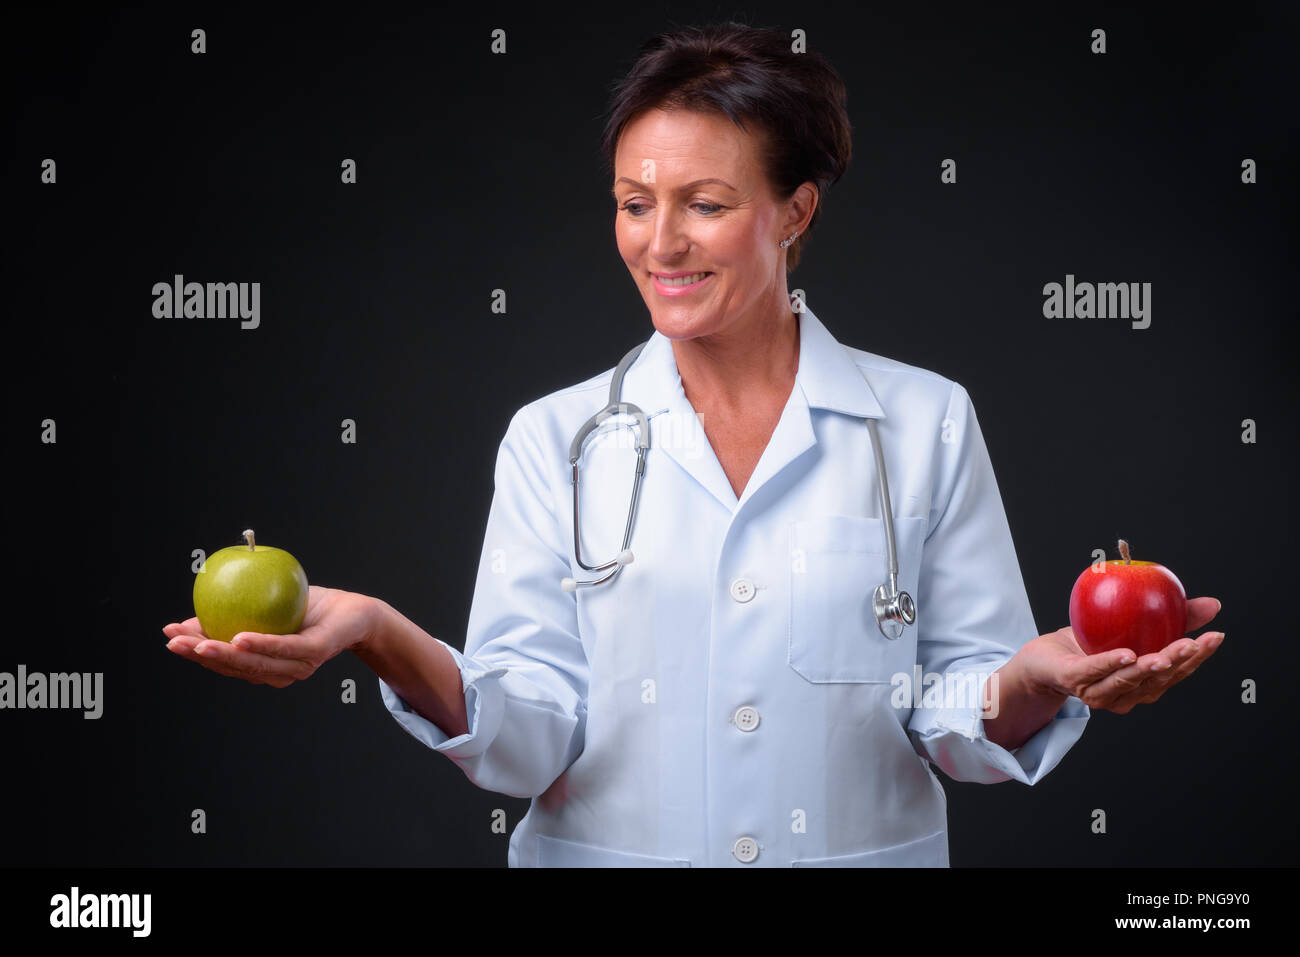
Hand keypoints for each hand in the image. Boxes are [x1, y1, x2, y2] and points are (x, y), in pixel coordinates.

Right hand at [163, 585, 380, 687]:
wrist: (354, 612)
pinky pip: (284, 648)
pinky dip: (261, 644)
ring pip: (255, 662)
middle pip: (234, 667)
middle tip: (174, 642)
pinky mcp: (314, 652)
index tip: (169, 637)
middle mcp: (278, 672)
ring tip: (199, 643)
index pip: (224, 663)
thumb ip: (232, 616)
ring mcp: (297, 666)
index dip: (195, 652)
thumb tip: (190, 616)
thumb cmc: (308, 609)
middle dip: (200, 656)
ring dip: (224, 653)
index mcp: (263, 665)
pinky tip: (239, 637)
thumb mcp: (264, 608)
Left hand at [1019, 597, 1223, 713]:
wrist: (1040, 659)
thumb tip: (1213, 604)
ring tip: (1168, 652)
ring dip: (1150, 668)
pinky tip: (1128, 654)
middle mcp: (1124, 695)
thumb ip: (1171, 617)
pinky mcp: (1073, 681)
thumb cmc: (1087, 644)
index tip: (1215, 637)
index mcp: (1141, 684)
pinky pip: (1094, 672)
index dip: (1197, 657)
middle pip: (1157, 681)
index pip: (1175, 673)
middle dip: (1179, 663)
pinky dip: (1111, 664)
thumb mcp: (1131, 625)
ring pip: (1129, 681)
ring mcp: (1098, 692)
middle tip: (1195, 643)